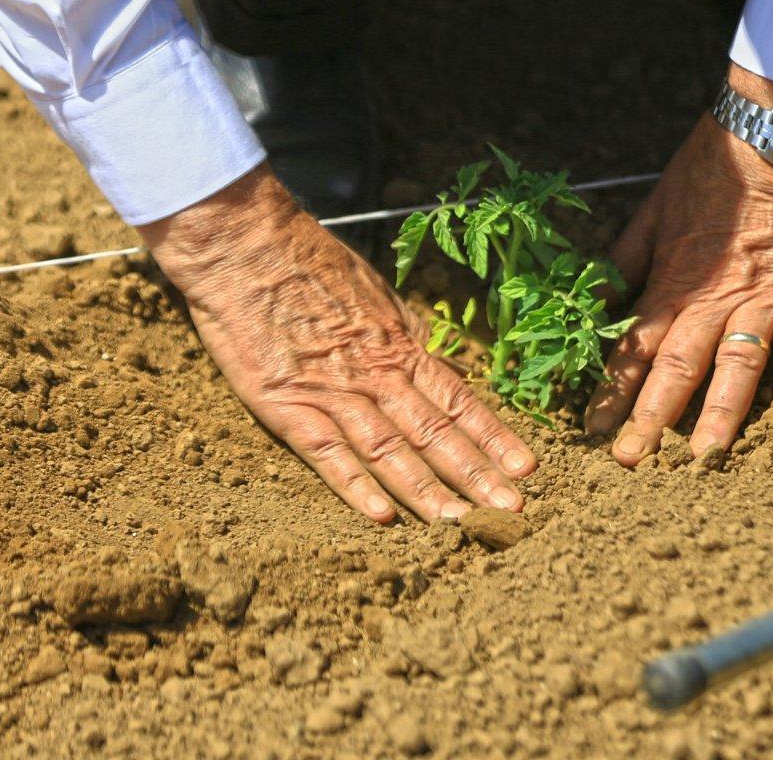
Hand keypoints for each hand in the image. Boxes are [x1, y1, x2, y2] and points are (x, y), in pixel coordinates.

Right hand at [142, 165, 536, 522]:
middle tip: (511, 512)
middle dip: (476, 475)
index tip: (526, 468)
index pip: (457, 400)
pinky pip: (328, 452)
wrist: (246, 246)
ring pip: (391, 450)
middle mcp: (377, 374)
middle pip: (435, 433)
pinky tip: (383, 517)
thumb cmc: (307, 262)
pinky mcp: (287, 404)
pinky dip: (355, 486)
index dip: (493, 436)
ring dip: (428, 491)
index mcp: (399, 346)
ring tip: (462, 526)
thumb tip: (433, 363)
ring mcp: (334, 391)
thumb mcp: (373, 294)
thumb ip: (401, 335)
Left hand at [585, 64, 772, 465]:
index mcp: (670, 282)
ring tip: (704, 458)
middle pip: (676, 368)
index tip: (592, 429)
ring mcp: (762, 297)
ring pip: (736, 364)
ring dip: (719, 412)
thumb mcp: (650, 213)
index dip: (611, 390)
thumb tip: (590, 302)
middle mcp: (711, 299)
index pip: (633, 348)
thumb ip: (623, 262)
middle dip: (650, 418)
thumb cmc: (707, 171)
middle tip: (630, 462)